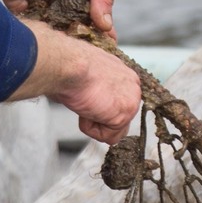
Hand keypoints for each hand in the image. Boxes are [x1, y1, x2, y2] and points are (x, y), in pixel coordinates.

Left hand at [0, 0, 115, 40]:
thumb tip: (107, 25)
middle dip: (83, 46)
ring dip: (63, 47)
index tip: (107, 49)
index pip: (101, 25)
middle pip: (80, 37)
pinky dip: (41, 41)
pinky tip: (46, 44)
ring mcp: (48, 16)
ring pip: (59, 41)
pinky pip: (36, 37)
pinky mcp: (27, 18)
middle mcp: (69, 11)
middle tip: (84, 53)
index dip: (105, 38)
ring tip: (66, 49)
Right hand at [20, 22, 138, 143]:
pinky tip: (86, 108)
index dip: (99, 107)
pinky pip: (107, 136)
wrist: (69, 66)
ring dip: (93, 121)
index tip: (87, 96)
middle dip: (98, 116)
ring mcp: (132, 101)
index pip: (119, 103)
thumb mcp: (86, 75)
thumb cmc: (69, 66)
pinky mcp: (125, 115)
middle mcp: (133, 86)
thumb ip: (96, 88)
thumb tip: (87, 101)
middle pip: (119, 119)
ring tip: (85, 103)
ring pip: (113, 130)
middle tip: (85, 99)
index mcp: (124, 75)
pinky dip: (90, 127)